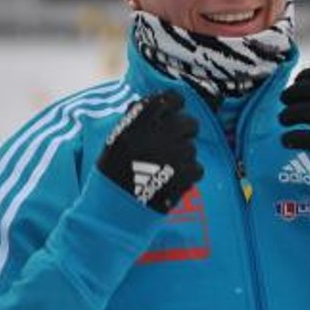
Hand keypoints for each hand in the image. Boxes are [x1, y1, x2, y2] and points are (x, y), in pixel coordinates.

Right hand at [97, 90, 202, 212]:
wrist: (112, 210)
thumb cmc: (113, 172)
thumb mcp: (116, 138)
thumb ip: (137, 118)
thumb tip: (161, 101)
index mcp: (138, 123)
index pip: (168, 99)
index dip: (176, 101)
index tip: (177, 106)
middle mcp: (157, 136)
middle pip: (189, 122)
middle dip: (186, 130)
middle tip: (177, 140)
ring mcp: (172, 156)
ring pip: (192, 148)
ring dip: (183, 156)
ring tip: (165, 168)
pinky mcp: (183, 177)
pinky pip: (198, 168)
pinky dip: (188, 175)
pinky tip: (172, 180)